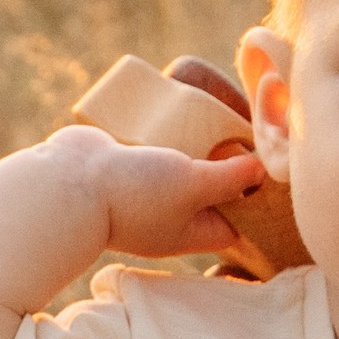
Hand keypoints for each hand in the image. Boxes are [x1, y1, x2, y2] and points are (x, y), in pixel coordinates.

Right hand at [52, 125, 263, 260]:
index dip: (258, 196)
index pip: (239, 220)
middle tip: (252, 130)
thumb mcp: (193, 186)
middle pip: (215, 188)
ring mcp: (149, 190)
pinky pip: (159, 147)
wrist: (65, 183)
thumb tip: (264, 172)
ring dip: (202, 142)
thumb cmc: (134, 194)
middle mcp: (172, 213)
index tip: (274, 163)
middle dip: (231, 161)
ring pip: (187, 163)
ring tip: (224, 113)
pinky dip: (172, 130)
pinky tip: (186, 107)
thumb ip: (230, 179)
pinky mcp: (129, 164)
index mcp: (192, 231)